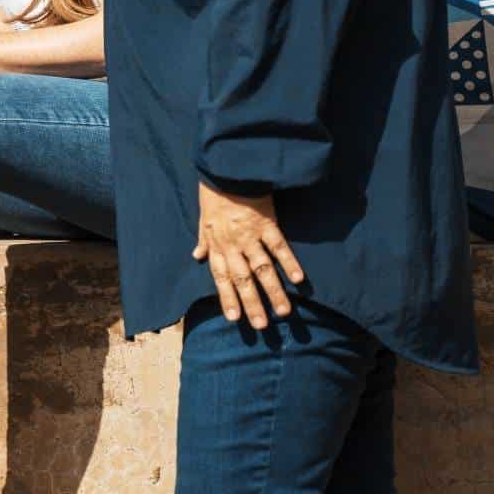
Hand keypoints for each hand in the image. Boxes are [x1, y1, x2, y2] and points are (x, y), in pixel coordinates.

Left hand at [192, 180, 304, 328]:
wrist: (226, 168)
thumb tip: (196, 256)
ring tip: (284, 311)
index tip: (234, 319)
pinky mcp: (267, 222)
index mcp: (217, 244)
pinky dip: (288, 262)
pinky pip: (278, 246)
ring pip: (262, 269)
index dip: (227, 298)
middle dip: (252, 304)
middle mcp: (232, 243)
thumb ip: (203, 240)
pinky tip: (297, 279)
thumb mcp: (203, 218)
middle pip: (243, 279)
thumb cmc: (215, 193)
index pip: (221, 277)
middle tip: (261, 326)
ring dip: (273, 291)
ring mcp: (250, 235)